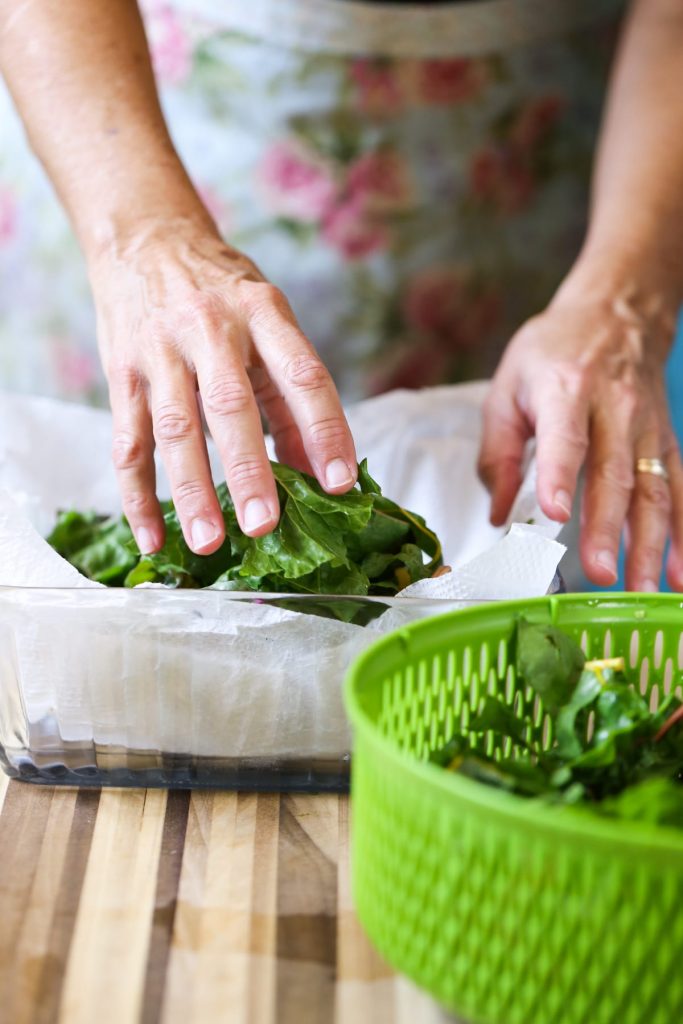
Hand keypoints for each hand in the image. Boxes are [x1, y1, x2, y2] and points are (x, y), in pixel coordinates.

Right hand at [90, 218, 356, 555]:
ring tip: (208, 543)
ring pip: (173, 429)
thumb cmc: (221, 292)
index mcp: (262, 313)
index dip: (325, 430)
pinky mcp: (122, 376)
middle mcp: (210, 330)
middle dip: (248, 469)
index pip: (303, 375)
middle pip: (229, 406)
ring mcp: (160, 353)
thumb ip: (291, 397)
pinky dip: (136, 495)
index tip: (341, 484)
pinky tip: (152, 537)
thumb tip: (319, 475)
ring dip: (190, 490)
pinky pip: (127, 442)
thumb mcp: (268, 323)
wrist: (145, 237)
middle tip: (264, 525)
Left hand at [478, 279, 682, 590]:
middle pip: (614, 475)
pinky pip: (679, 492)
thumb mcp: (507, 388)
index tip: (553, 514)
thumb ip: (497, 453)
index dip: (560, 477)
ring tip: (644, 591)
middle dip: (607, 529)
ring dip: (652, 545)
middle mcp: (614, 410)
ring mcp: (647, 429)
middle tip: (599, 573)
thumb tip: (499, 513)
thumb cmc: (553, 351)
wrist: (616, 313)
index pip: (565, 438)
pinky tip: (682, 576)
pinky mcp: (666, 444)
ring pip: (653, 490)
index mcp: (565, 391)